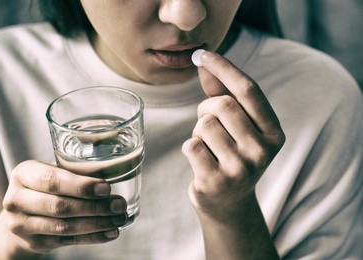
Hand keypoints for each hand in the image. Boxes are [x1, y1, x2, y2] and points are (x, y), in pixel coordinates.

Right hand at [2, 160, 126, 253]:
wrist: (21, 214)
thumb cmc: (46, 186)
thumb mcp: (55, 170)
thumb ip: (78, 170)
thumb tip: (114, 169)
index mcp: (23, 174)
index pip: (52, 181)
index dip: (81, 186)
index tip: (106, 187)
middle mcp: (17, 199)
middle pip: (59, 206)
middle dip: (94, 206)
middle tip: (119, 205)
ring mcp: (22, 224)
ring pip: (64, 226)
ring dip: (97, 223)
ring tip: (119, 219)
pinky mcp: (33, 243)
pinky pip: (67, 241)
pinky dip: (92, 237)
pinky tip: (110, 232)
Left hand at [182, 51, 284, 219]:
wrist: (229, 203)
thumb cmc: (232, 154)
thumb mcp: (237, 126)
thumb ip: (222, 93)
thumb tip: (204, 62)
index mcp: (274, 133)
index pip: (249, 90)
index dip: (224, 67)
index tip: (204, 54)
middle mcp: (262, 151)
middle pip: (222, 105)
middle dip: (206, 108)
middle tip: (208, 122)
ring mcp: (240, 168)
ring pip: (204, 125)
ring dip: (198, 131)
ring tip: (208, 146)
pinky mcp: (216, 181)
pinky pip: (191, 145)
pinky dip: (190, 147)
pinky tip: (201, 161)